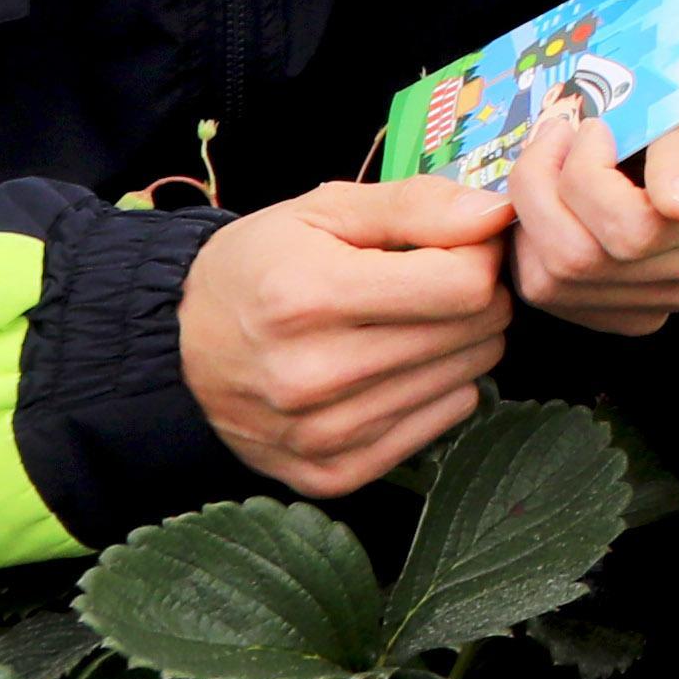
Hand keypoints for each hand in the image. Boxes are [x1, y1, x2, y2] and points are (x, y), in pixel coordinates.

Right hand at [183, 178, 518, 492]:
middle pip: (473, 334)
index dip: (480, 258)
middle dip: (476, 298)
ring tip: (410, 324)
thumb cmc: (260, 267)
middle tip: (439, 284)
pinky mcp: (331, 473)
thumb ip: (416, 205)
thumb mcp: (325, 211)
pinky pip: (441, 424)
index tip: (461, 249)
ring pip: (466, 380)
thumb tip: (496, 215)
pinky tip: (396, 369)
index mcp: (309, 297)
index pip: (464, 285)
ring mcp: (322, 434)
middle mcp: (313, 375)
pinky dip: (436, 391)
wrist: (181, 348)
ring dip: (458, 345)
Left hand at [512, 94, 678, 335]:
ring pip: (558, 279)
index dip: (586, 174)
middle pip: (587, 258)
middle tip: (552, 136)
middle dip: (543, 188)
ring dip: (530, 215)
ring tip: (544, 167)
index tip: (589, 127)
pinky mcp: (631, 313)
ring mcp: (673, 296)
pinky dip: (530, 246)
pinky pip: (549, 294)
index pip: (638, 225)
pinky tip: (552, 205)